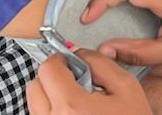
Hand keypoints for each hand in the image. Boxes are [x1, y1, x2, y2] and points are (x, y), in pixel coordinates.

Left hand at [27, 49, 151, 114]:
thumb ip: (100, 64)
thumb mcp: (127, 88)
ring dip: (51, 97)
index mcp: (71, 106)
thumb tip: (77, 53)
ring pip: (35, 104)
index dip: (61, 60)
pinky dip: (52, 113)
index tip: (70, 63)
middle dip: (53, 79)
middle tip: (75, 84)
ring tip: (76, 105)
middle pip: (35, 86)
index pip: (48, 69)